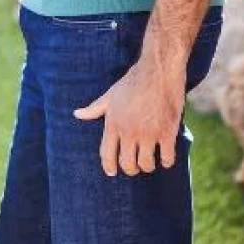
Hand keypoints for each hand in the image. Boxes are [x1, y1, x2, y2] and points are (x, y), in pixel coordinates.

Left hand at [73, 55, 186, 176]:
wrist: (158, 70)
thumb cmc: (133, 81)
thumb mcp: (110, 95)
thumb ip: (94, 109)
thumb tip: (77, 114)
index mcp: (113, 124)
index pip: (107, 154)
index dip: (109, 166)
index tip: (112, 172)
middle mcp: (129, 131)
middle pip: (128, 164)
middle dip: (131, 169)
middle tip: (135, 166)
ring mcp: (149, 133)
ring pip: (146, 164)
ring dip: (148, 166)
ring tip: (150, 161)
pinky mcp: (167, 132)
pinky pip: (167, 158)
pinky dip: (166, 161)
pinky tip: (166, 157)